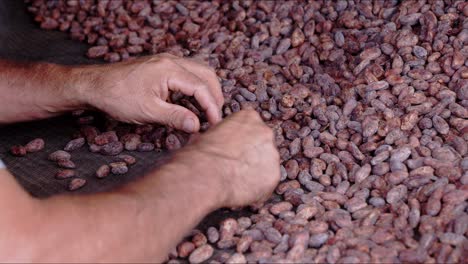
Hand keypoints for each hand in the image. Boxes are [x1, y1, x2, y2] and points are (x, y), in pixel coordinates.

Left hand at [77, 53, 223, 131]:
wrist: (93, 86)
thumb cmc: (116, 97)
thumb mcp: (148, 111)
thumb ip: (175, 117)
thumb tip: (197, 126)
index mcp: (170, 69)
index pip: (202, 87)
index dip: (212, 107)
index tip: (215, 124)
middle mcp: (171, 60)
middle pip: (206, 75)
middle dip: (214, 96)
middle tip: (214, 118)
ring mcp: (165, 61)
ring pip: (198, 71)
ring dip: (206, 90)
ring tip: (207, 111)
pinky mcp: (160, 66)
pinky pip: (187, 73)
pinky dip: (195, 87)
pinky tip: (191, 102)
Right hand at [175, 110, 280, 207]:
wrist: (205, 174)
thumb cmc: (200, 154)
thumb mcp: (205, 135)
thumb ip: (217, 135)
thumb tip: (203, 139)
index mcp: (249, 117)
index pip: (251, 126)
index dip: (242, 140)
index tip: (233, 150)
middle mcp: (265, 132)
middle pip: (262, 145)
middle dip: (252, 155)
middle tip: (236, 167)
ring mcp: (272, 154)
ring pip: (267, 164)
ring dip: (255, 172)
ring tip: (237, 180)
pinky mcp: (274, 176)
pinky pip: (267, 183)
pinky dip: (257, 188)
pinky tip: (242, 190)